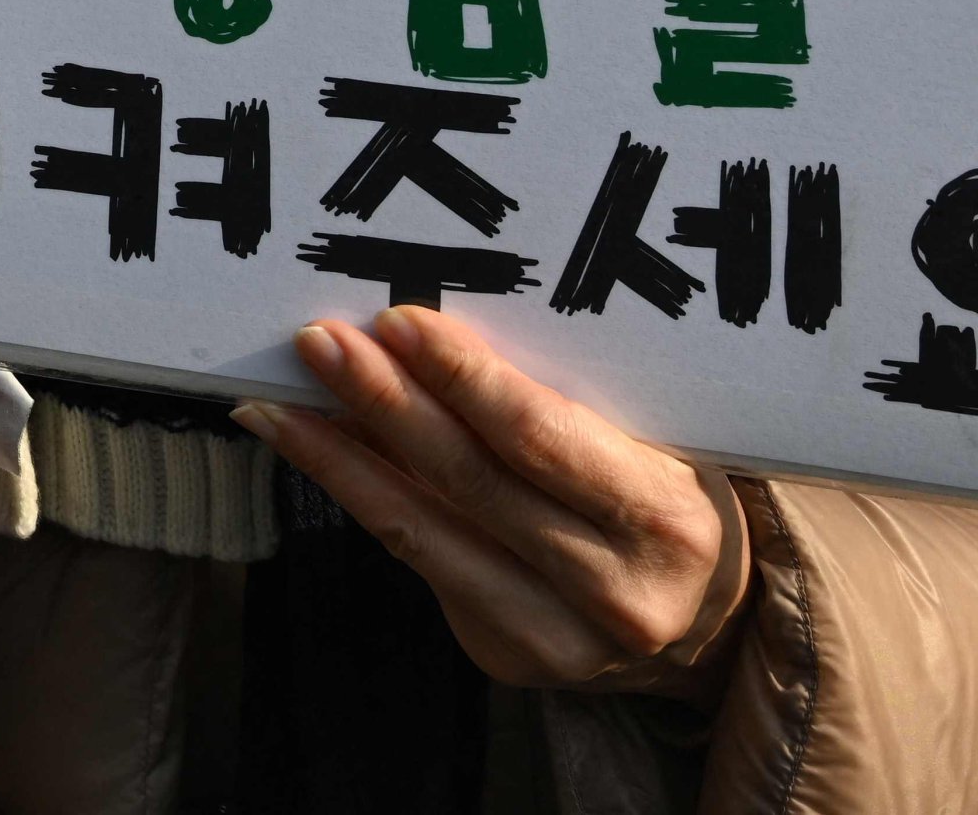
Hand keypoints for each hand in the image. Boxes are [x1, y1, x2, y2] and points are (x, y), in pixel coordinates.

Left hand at [235, 306, 750, 699]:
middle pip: (472, 484)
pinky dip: (358, 496)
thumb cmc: (661, 500)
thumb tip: (415, 337)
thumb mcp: (643, 445)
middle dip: (385, 403)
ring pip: (424, 533)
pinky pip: (417, 559)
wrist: (702, 623)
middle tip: (320, 342)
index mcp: (665, 521)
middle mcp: (616, 592)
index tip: (397, 322)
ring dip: (339, 457)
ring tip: (275, 400)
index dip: (465, 381)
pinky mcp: (506, 656)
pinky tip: (311, 448)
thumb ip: (548, 408)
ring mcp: (558, 639)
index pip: (544, 441)